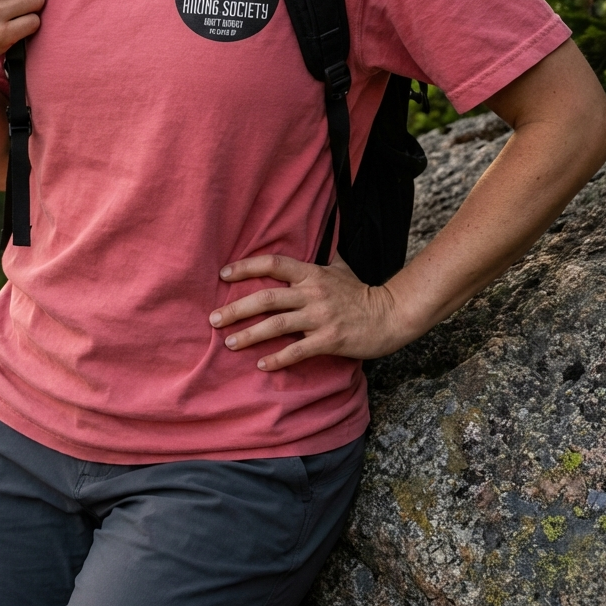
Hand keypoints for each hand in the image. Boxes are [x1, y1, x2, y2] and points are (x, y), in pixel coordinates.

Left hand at [208, 253, 406, 369]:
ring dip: (249, 335)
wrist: (391, 315)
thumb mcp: (342, 269)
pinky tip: (261, 364)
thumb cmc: (362, 294)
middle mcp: (313, 293)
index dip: (246, 267)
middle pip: (267, 298)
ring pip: (277, 325)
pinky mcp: (330, 339)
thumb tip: (323, 240)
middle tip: (214, 319)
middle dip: (236, 308)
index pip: (273, 264)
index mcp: (312, 274)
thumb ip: (324, 259)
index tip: (223, 274)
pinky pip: (298, 350)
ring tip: (229, 343)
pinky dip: (277, 358)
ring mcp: (321, 317)